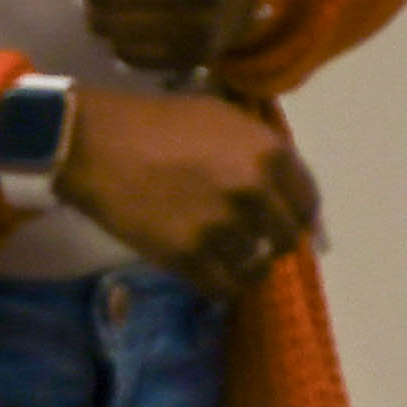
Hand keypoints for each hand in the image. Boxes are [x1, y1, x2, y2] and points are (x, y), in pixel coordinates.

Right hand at [55, 87, 322, 300]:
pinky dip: (220, 284)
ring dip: (245, 265)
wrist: (99, 145)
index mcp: (268, 153)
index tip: (281, 219)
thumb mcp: (222, 119)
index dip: (295, 213)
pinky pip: (225, 288)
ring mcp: (224, 228)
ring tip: (226, 256)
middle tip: (250, 238)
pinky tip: (209, 272)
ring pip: (257, 268)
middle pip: (286, 239)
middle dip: (271, 240)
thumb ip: (259, 151)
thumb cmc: (159, 123)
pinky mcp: (191, 258)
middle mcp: (255, 192)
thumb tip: (281, 186)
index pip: (307, 202)